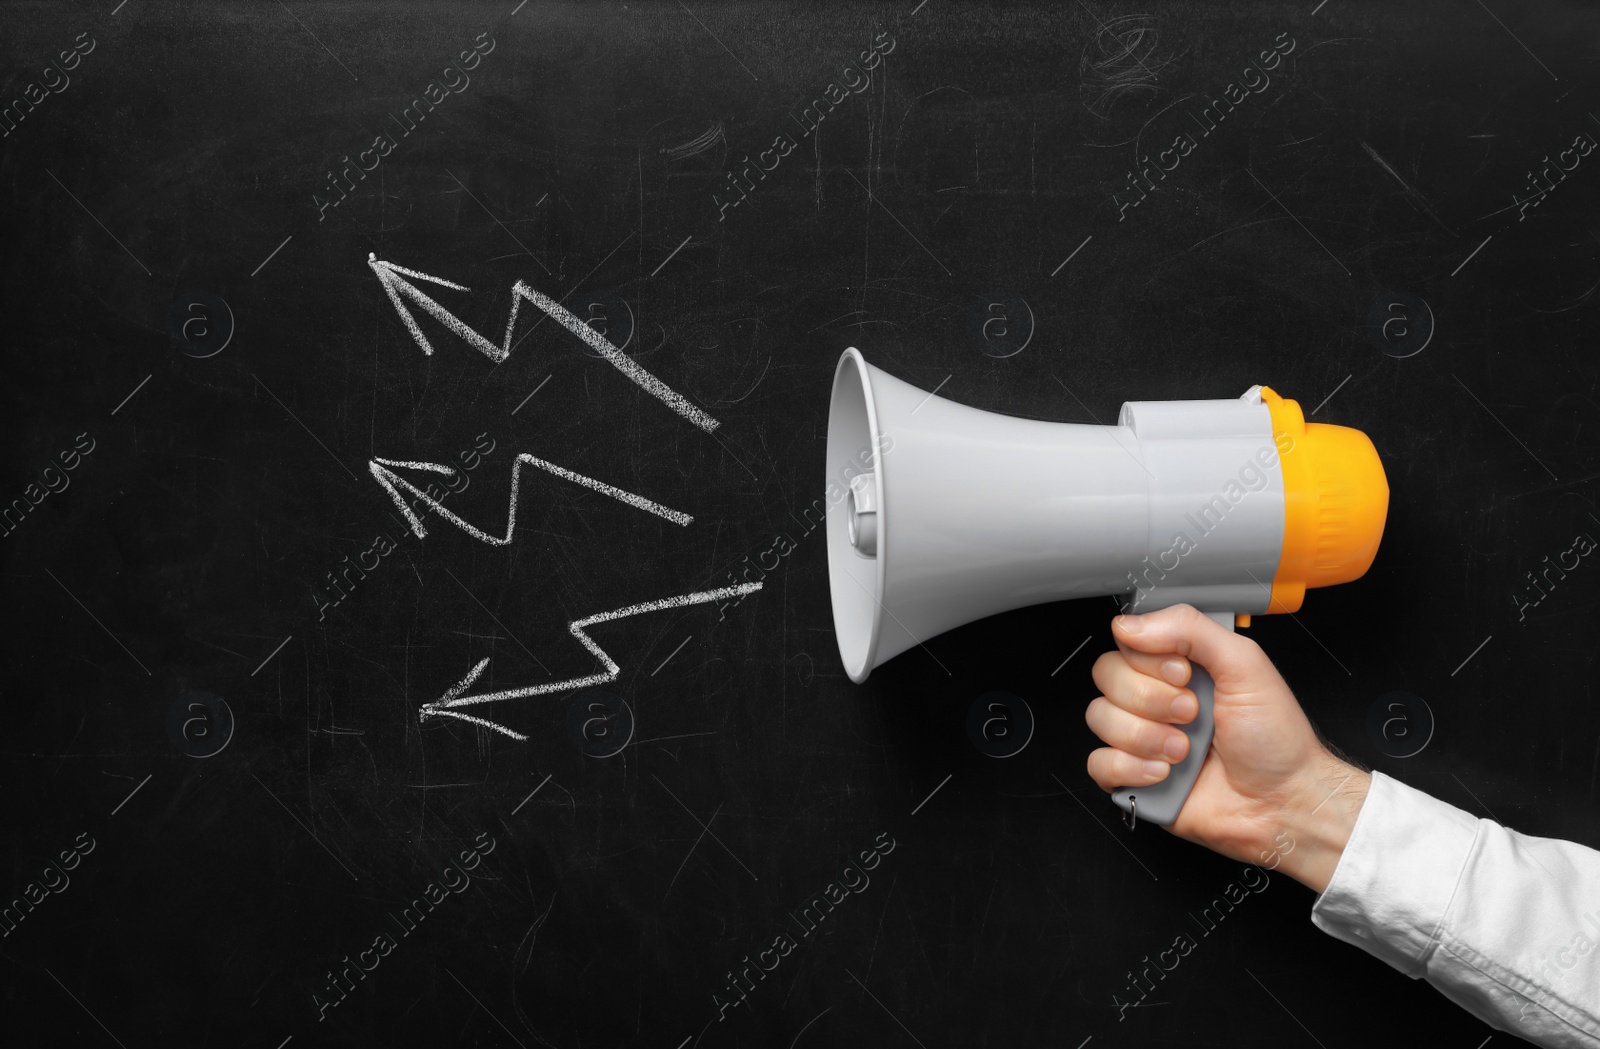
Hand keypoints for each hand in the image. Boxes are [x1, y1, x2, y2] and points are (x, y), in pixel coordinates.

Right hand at [1083, 604, 1370, 891]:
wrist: (1284, 804)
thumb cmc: (1276, 741)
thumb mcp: (1246, 665)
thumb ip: (1191, 630)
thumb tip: (1132, 624)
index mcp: (1180, 666)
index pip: (1127, 642)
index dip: (1148, 659)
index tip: (1184, 674)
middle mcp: (1156, 698)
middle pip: (1106, 675)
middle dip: (1150, 699)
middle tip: (1191, 713)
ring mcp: (1142, 738)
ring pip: (1099, 718)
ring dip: (1145, 736)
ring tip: (1184, 750)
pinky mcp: (1133, 776)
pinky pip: (1098, 763)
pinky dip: (1129, 767)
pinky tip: (1163, 772)